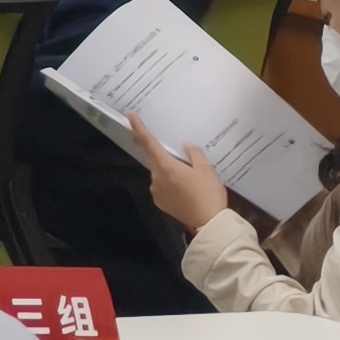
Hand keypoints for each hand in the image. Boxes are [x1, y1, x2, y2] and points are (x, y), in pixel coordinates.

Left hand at [133, 114, 232, 235]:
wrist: (209, 224)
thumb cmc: (208, 194)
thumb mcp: (207, 170)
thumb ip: (194, 154)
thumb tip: (185, 147)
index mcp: (166, 167)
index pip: (149, 143)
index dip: (139, 129)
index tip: (130, 116)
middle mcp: (156, 178)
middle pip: (155, 159)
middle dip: (163, 155)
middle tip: (180, 157)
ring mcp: (156, 191)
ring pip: (160, 174)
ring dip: (169, 172)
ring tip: (190, 180)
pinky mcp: (160, 203)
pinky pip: (162, 187)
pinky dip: (170, 184)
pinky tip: (185, 190)